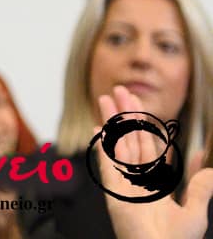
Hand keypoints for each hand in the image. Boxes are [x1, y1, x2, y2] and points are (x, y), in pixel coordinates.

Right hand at [94, 86, 212, 238]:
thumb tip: (203, 159)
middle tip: (119, 90)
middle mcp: (138, 182)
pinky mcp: (114, 192)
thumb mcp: (195, 212)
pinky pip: (108, 163)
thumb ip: (199, 187)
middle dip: (126, 115)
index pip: (150, 148)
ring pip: (118, 145)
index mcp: (156, 185)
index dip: (144, 126)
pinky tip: (98, 128)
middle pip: (131, 140)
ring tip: (106, 98)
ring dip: (112, 121)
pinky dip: (103, 145)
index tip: (139, 106)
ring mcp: (124, 185)